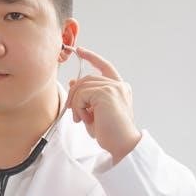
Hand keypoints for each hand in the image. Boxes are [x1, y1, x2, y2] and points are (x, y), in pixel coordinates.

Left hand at [64, 46, 141, 163]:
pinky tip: (85, 119)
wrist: (122, 144)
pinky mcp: (106, 92)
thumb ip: (86, 97)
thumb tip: (73, 81)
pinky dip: (78, 108)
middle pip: (86, 79)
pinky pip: (81, 94)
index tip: (80, 50)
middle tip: (73, 112)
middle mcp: (119, 85)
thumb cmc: (110, 133)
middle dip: (74, 94)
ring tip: (81, 119)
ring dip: (76, 104)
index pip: (105, 66)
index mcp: (120, 88)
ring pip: (82, 86)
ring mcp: (114, 87)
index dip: (92, 57)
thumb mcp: (94, 112)